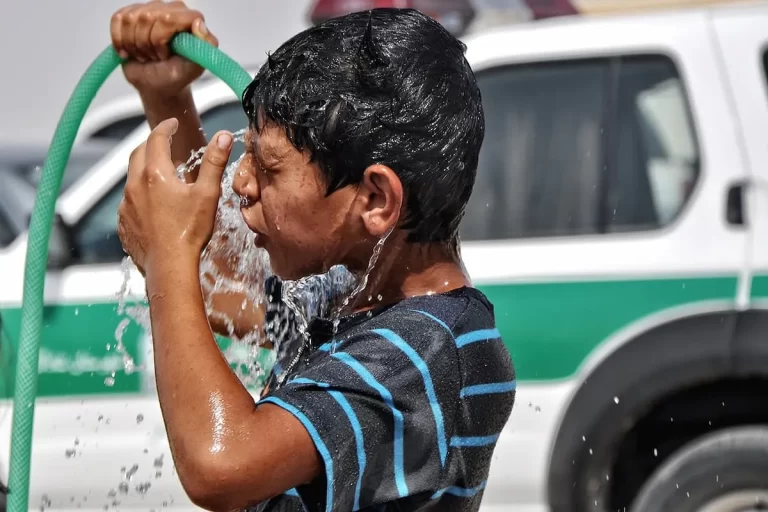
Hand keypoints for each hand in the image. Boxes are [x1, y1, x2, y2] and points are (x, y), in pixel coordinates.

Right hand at [111, 1, 218, 97]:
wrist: (158, 84)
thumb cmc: (177, 75)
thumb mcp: (195, 66)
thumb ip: (205, 45)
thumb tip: (198, 22)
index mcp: (189, 18)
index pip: (169, 18)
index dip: (161, 39)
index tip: (165, 55)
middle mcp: (171, 9)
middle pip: (147, 18)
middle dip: (147, 44)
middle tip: (155, 57)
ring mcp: (150, 9)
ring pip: (130, 19)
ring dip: (134, 45)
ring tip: (146, 55)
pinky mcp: (131, 14)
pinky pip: (117, 20)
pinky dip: (120, 41)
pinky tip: (130, 51)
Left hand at [118, 118, 232, 277]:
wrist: (169, 267)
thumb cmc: (190, 231)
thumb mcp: (207, 194)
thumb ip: (214, 162)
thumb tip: (224, 136)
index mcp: (155, 174)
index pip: (157, 139)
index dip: (166, 128)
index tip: (173, 124)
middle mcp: (135, 185)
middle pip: (138, 153)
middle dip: (151, 144)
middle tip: (164, 143)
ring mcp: (126, 205)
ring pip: (132, 178)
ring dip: (144, 170)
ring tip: (161, 175)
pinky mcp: (123, 222)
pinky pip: (129, 201)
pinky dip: (140, 194)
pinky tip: (153, 204)